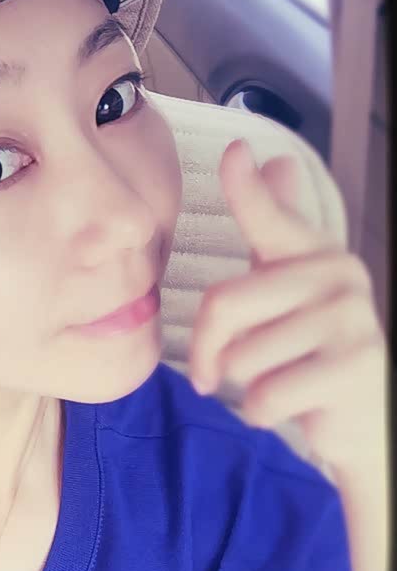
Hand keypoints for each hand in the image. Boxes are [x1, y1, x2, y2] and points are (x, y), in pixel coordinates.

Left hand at [189, 138, 389, 570]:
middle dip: (206, 351)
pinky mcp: (353, 369)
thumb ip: (276, 231)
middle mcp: (339, 275)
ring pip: (241, 357)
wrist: (364, 417)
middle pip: (223, 304)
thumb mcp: (285, 290)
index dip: (247, 188)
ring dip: (242, 385)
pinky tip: (291, 407)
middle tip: (210, 373)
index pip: (272, 218)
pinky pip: (263, 396)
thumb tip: (277, 160)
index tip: (235, 152)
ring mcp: (351, 320)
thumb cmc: (308, 348)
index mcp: (316, 254)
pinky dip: (261, 413)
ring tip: (275, 382)